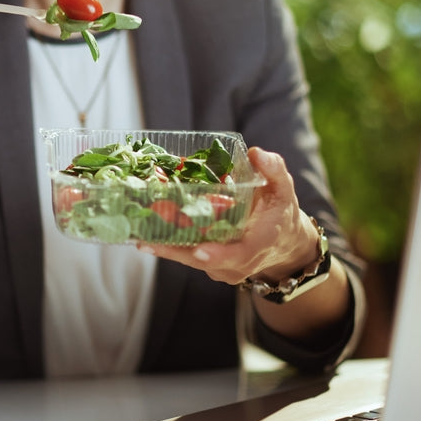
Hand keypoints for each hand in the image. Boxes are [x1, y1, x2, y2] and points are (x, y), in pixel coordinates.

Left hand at [138, 147, 319, 284]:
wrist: (280, 242)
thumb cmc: (280, 213)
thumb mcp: (283, 190)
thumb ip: (274, 171)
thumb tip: (257, 154)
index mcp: (259, 244)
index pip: (240, 254)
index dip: (220, 254)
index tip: (201, 251)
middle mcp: (238, 262)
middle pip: (203, 260)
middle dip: (175, 251)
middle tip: (147, 241)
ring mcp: (220, 266)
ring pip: (189, 258)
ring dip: (164, 247)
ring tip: (138, 235)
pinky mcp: (207, 263)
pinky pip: (185, 254)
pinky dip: (166, 243)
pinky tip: (142, 232)